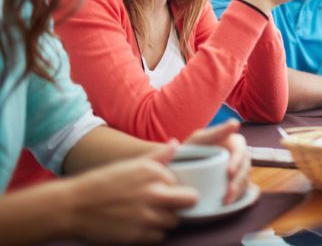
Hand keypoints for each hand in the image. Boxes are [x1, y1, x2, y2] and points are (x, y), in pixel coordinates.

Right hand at [68, 144, 196, 243]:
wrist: (72, 207)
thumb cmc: (101, 183)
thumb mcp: (130, 164)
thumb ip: (157, 156)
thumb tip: (175, 145)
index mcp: (154, 172)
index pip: (184, 182)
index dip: (177, 189)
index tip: (166, 191)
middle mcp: (155, 192)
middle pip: (190, 201)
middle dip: (182, 204)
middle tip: (168, 205)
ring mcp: (148, 216)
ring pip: (174, 221)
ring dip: (165, 220)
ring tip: (148, 215)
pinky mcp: (139, 236)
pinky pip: (159, 237)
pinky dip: (152, 233)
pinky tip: (139, 225)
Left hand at [185, 120, 250, 203]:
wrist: (176, 171)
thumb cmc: (189, 151)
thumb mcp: (198, 139)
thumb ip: (215, 132)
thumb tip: (235, 122)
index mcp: (232, 142)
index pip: (241, 150)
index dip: (237, 161)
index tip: (228, 173)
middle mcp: (238, 157)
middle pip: (245, 167)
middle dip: (239, 180)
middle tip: (228, 191)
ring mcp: (237, 171)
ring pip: (245, 180)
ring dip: (238, 191)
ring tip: (226, 201)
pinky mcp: (234, 185)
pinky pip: (242, 191)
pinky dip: (238, 198)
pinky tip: (229, 204)